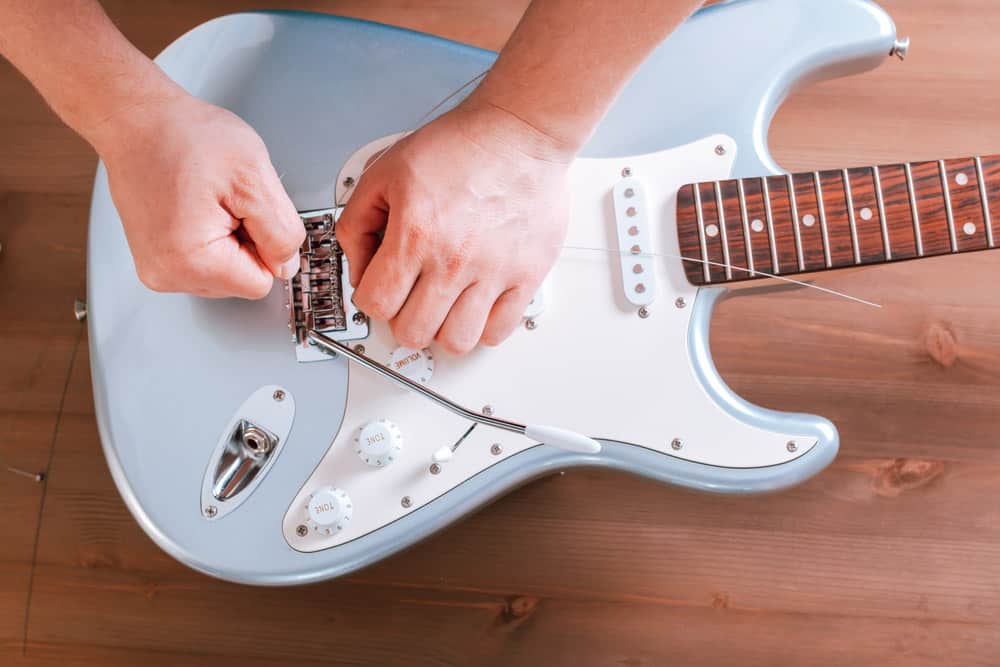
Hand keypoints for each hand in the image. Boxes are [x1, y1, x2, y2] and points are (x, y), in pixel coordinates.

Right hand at [97, 92, 304, 297]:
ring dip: (229, 238)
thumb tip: (286, 265)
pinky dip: (210, 236)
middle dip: (245, 241)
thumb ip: (282, 232)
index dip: (265, 245)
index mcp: (190, 262)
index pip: (261, 283)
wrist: (136, 119)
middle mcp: (166, 274)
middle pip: (241, 279)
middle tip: (224, 200)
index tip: (245, 211)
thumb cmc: (183, 136)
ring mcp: (157, 268)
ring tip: (207, 200)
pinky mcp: (155, 258)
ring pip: (225, 272)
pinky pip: (204, 261)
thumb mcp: (255, 177)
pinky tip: (196, 206)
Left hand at [335, 100, 572, 353]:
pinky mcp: (526, 275)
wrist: (519, 133)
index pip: (376, 305)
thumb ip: (357, 221)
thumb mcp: (385, 171)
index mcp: (415, 235)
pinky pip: (498, 330)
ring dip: (442, 330)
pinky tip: (475, 306)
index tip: (381, 289)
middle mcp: (454, 260)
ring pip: (456, 342)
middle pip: (414, 332)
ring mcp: (493, 272)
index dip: (371, 299)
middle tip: (410, 299)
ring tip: (443, 307)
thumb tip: (359, 266)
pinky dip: (482, 328)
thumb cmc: (461, 146)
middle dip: (403, 319)